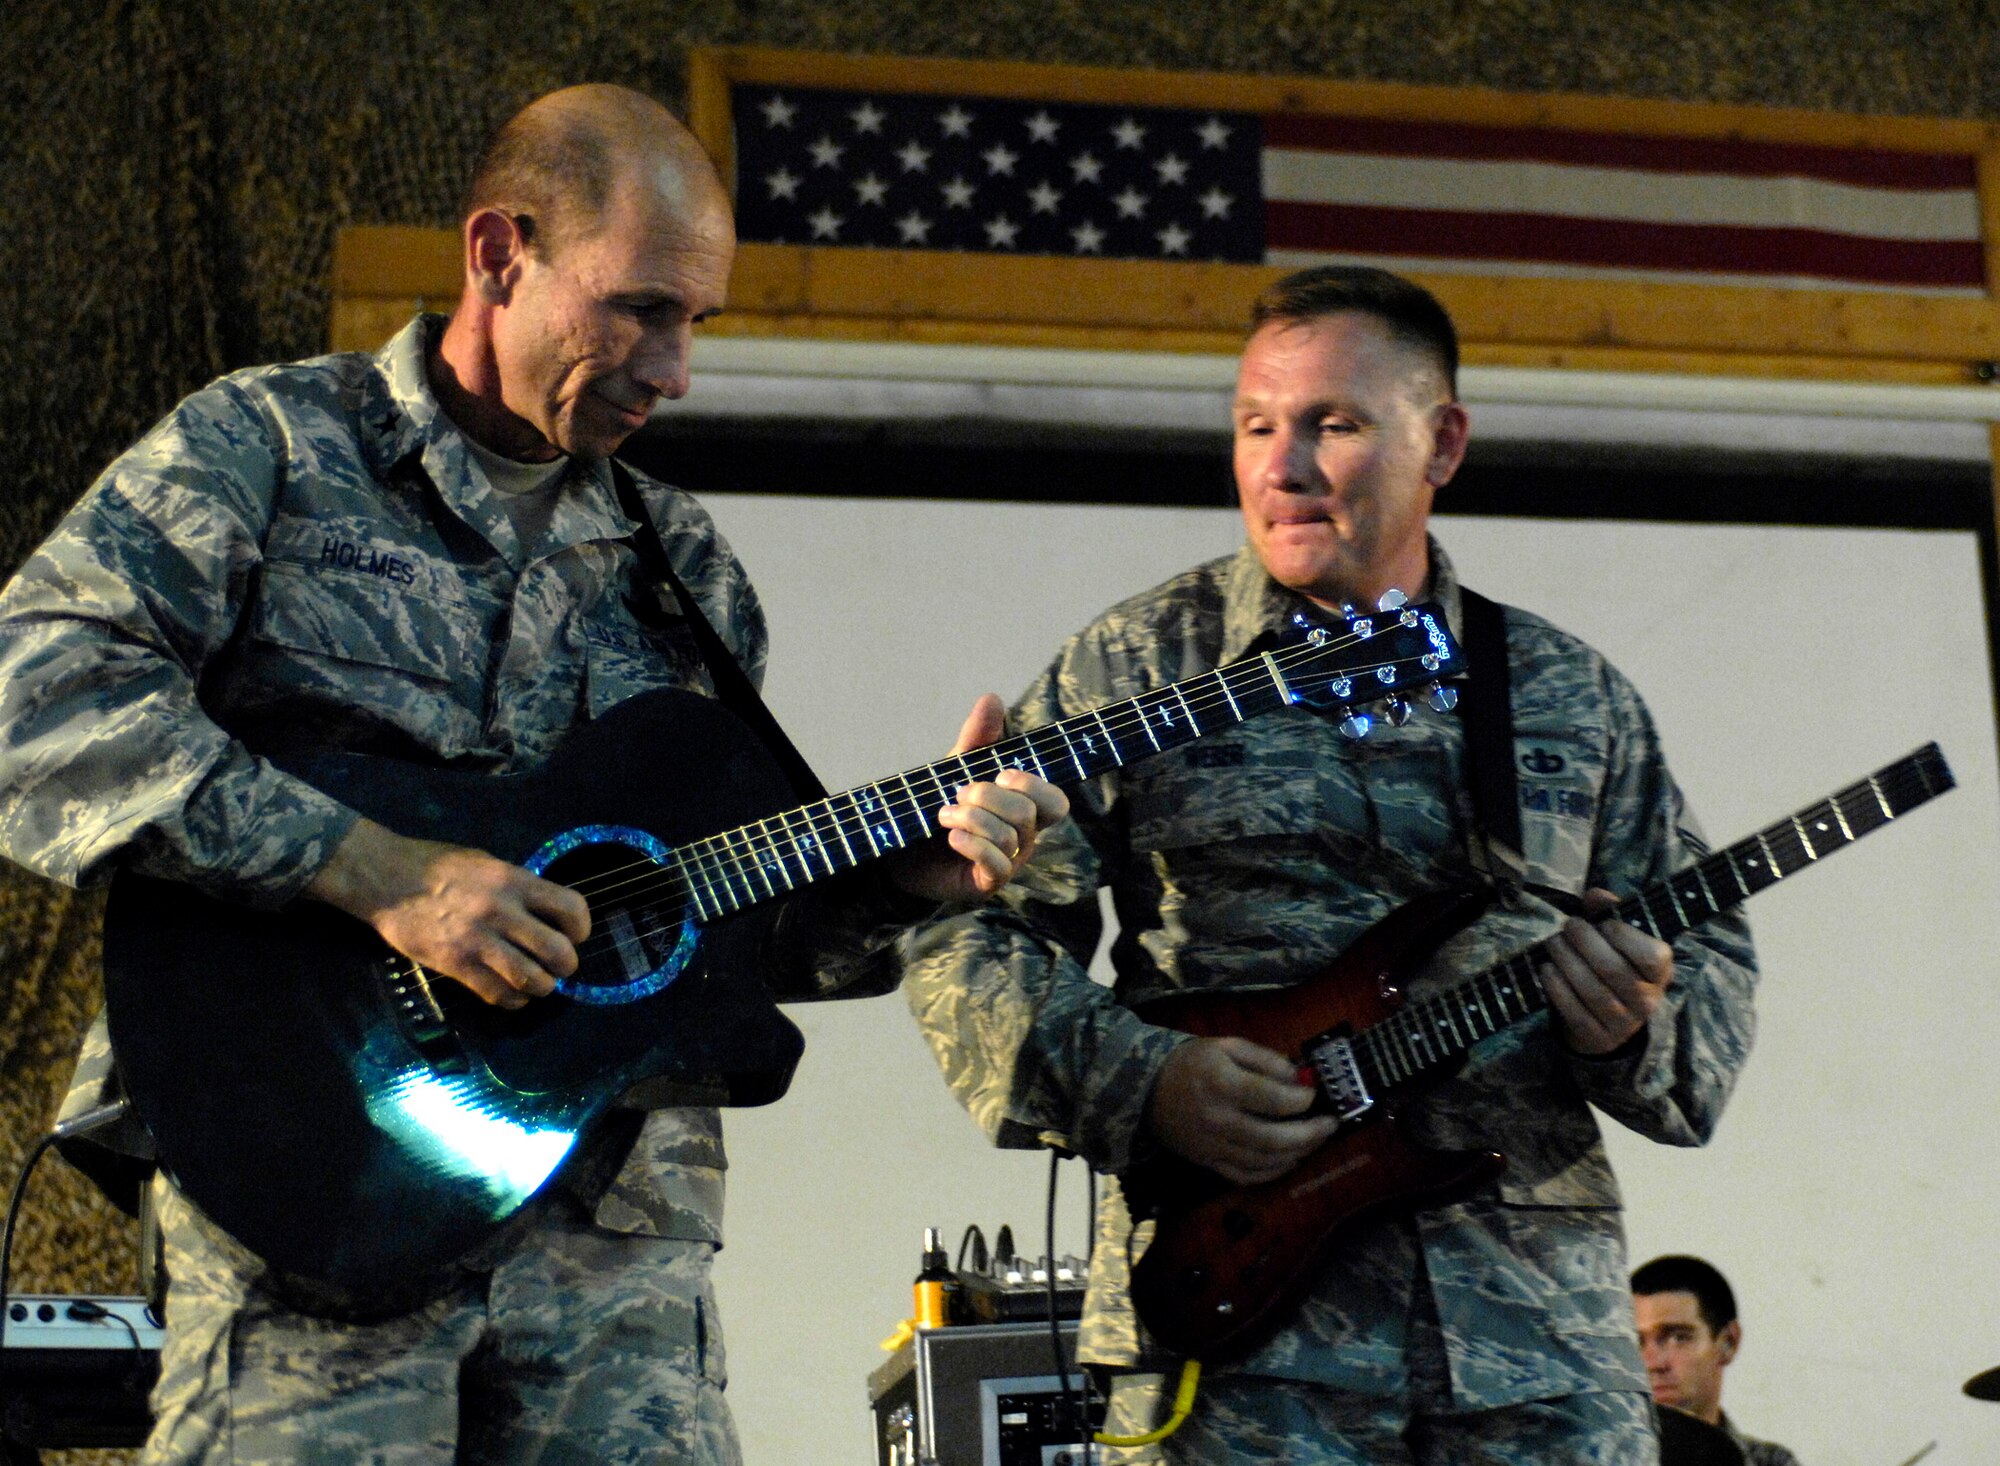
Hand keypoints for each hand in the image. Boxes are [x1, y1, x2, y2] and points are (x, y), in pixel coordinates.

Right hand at [306, 817, 591, 1008]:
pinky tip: (511, 993)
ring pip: (531, 979)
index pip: (571, 908)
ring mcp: (478, 941)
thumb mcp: (488, 863)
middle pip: (557, 951)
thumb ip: (518, 887)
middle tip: (560, 967)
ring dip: (542, 987)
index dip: (581, 927)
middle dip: (566, 966)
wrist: (387, 879)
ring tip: (537, 983)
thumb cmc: (438, 865)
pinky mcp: (456, 965)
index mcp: (514, 881)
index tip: (575, 935)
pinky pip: (497, 993)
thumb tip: (544, 911)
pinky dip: (513, 999)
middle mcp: (502, 911)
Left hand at [890, 693, 1069, 902]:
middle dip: (991, 797)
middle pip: (1029, 815)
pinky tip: (951, 837)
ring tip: (943, 815)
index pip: (1055, 802)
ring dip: (972, 819)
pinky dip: (973, 845)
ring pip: (1009, 837)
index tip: (1001, 773)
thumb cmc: (938, 804)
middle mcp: (1023, 838)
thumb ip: (977, 738)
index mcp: (1023, 809)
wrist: (901, 849)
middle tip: (959, 793)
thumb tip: (992, 698)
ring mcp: (1007, 862)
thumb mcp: (956, 767)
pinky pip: (996, 865)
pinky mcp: (986, 883)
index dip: (1034, 786)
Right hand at [1147, 1036, 1339, 1185]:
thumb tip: (1298, 1077)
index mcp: (1223, 1085)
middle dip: (1311, 1134)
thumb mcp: (1226, 1045)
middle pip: (1274, 1138)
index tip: (1314, 1093)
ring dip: (1298, 1153)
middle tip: (1331, 1124)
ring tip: (1316, 1140)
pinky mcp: (1209, 1163)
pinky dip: (1273, 1172)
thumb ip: (1264, 1058)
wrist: (1147, 1090)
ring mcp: (1214, 1146)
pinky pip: (1247, 1177)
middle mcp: (1219, 1120)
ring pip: (1265, 1161)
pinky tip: (1289, 1160)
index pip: (1273, 1099)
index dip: (1302, 1098)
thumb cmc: (1191, 1063)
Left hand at [1540, 887, 1673, 1054]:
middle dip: (1584, 941)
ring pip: (1590, 989)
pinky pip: (1573, 1009)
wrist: (1608, 1020)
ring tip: (1554, 942)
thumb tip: (1596, 895)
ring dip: (1565, 959)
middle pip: (1613, 969)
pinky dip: (1556, 985)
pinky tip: (1548, 968)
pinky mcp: (1597, 1036)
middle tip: (1569, 926)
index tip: (1603, 924)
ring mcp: (1623, 1024)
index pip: (1652, 956)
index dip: (1625, 936)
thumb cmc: (1614, 964)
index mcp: (1661, 974)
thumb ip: (1609, 912)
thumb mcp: (1619, 939)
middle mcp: (1647, 1001)